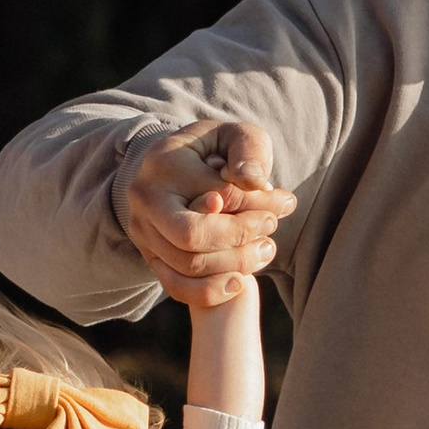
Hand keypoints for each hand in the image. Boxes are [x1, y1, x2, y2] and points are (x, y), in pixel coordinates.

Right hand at [117, 121, 292, 307]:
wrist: (178, 167)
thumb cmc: (216, 149)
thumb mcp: (236, 136)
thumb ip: (249, 151)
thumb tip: (253, 181)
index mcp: (165, 161)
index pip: (218, 194)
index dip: (257, 203)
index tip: (285, 202)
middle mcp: (146, 198)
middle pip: (192, 235)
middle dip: (240, 238)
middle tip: (270, 227)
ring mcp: (143, 231)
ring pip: (188, 265)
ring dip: (234, 264)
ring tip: (265, 249)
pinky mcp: (149, 256)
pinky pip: (175, 286)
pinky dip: (209, 292)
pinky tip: (239, 282)